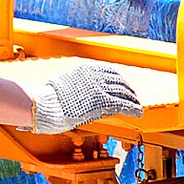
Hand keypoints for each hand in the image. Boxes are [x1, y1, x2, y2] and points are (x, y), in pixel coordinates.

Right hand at [28, 62, 143, 133]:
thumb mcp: (65, 84)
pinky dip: (133, 108)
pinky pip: (123, 104)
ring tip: (138, 106)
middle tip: (133, 97)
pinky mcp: (102, 102)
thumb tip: (82, 91)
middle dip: (128, 90)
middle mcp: (95, 76)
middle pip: (119, 82)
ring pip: (124, 93)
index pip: (110, 72)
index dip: (119, 80)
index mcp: (87, 70)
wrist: (46, 105)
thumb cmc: (50, 99)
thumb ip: (78, 84)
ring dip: (133, 100)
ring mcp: (100, 88)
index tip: (123, 86)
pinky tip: (138, 113)